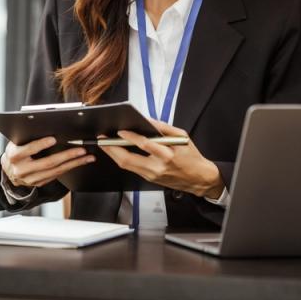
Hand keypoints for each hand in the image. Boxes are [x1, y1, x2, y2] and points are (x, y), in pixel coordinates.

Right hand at [0, 137, 94, 187]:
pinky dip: (69, 167)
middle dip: (67, 156)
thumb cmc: (15, 150)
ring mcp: (31, 179)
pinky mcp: (39, 183)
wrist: (8, 170)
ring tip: (87, 157)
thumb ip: (27, 136)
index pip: (28, 149)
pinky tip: (79, 162)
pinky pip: (57, 175)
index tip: (53, 139)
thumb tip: (46, 125)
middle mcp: (22, 170)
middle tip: (81, 150)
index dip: (40, 144)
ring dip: (74, 163)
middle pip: (48, 163)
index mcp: (14, 156)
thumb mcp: (16, 142)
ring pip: (56, 171)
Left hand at [99, 120, 223, 198]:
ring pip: (126, 166)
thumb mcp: (182, 137)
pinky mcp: (149, 179)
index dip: (130, 137)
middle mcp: (157, 168)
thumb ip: (164, 128)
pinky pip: (131, 168)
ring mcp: (151, 175)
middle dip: (112, 149)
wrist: (198, 179)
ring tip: (105, 143)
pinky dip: (122, 158)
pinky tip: (117, 151)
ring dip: (113, 154)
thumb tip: (147, 120)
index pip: (145, 145)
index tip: (120, 131)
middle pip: (128, 160)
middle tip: (102, 139)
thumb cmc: (192, 157)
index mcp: (168, 155)